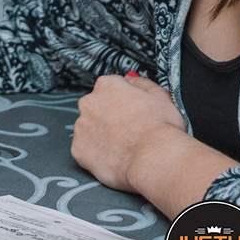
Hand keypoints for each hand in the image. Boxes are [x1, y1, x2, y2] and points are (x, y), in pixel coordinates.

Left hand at [70, 74, 185, 191]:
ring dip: (102, 135)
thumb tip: (133, 80)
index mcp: (108, 85)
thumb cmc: (160, 129)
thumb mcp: (161, 96)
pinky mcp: (78, 149)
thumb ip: (142, 83)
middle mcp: (89, 103)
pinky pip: (85, 150)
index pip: (111, 87)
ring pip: (89, 128)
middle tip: (130, 130)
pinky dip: (96, 154)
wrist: (154, 159)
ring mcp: (82, 126)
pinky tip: (114, 158)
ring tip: (124, 147)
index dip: (124, 101)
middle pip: (97, 106)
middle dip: (110, 117)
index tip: (132, 111)